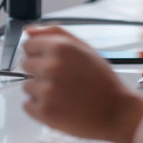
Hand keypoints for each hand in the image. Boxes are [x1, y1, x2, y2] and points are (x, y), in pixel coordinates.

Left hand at [22, 26, 142, 142]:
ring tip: (63, 94)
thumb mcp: (85, 48)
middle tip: (62, 80)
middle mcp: (51, 66)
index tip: (51, 62)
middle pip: (25, 65)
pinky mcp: (44, 112)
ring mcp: (46, 90)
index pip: (28, 45)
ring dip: (40, 90)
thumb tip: (28, 30)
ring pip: (27, 86)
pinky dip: (40, 107)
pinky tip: (59, 106)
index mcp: (61, 47)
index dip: (40, 54)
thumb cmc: (102, 81)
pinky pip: (27, 106)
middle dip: (40, 72)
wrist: (117, 112)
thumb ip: (55, 34)